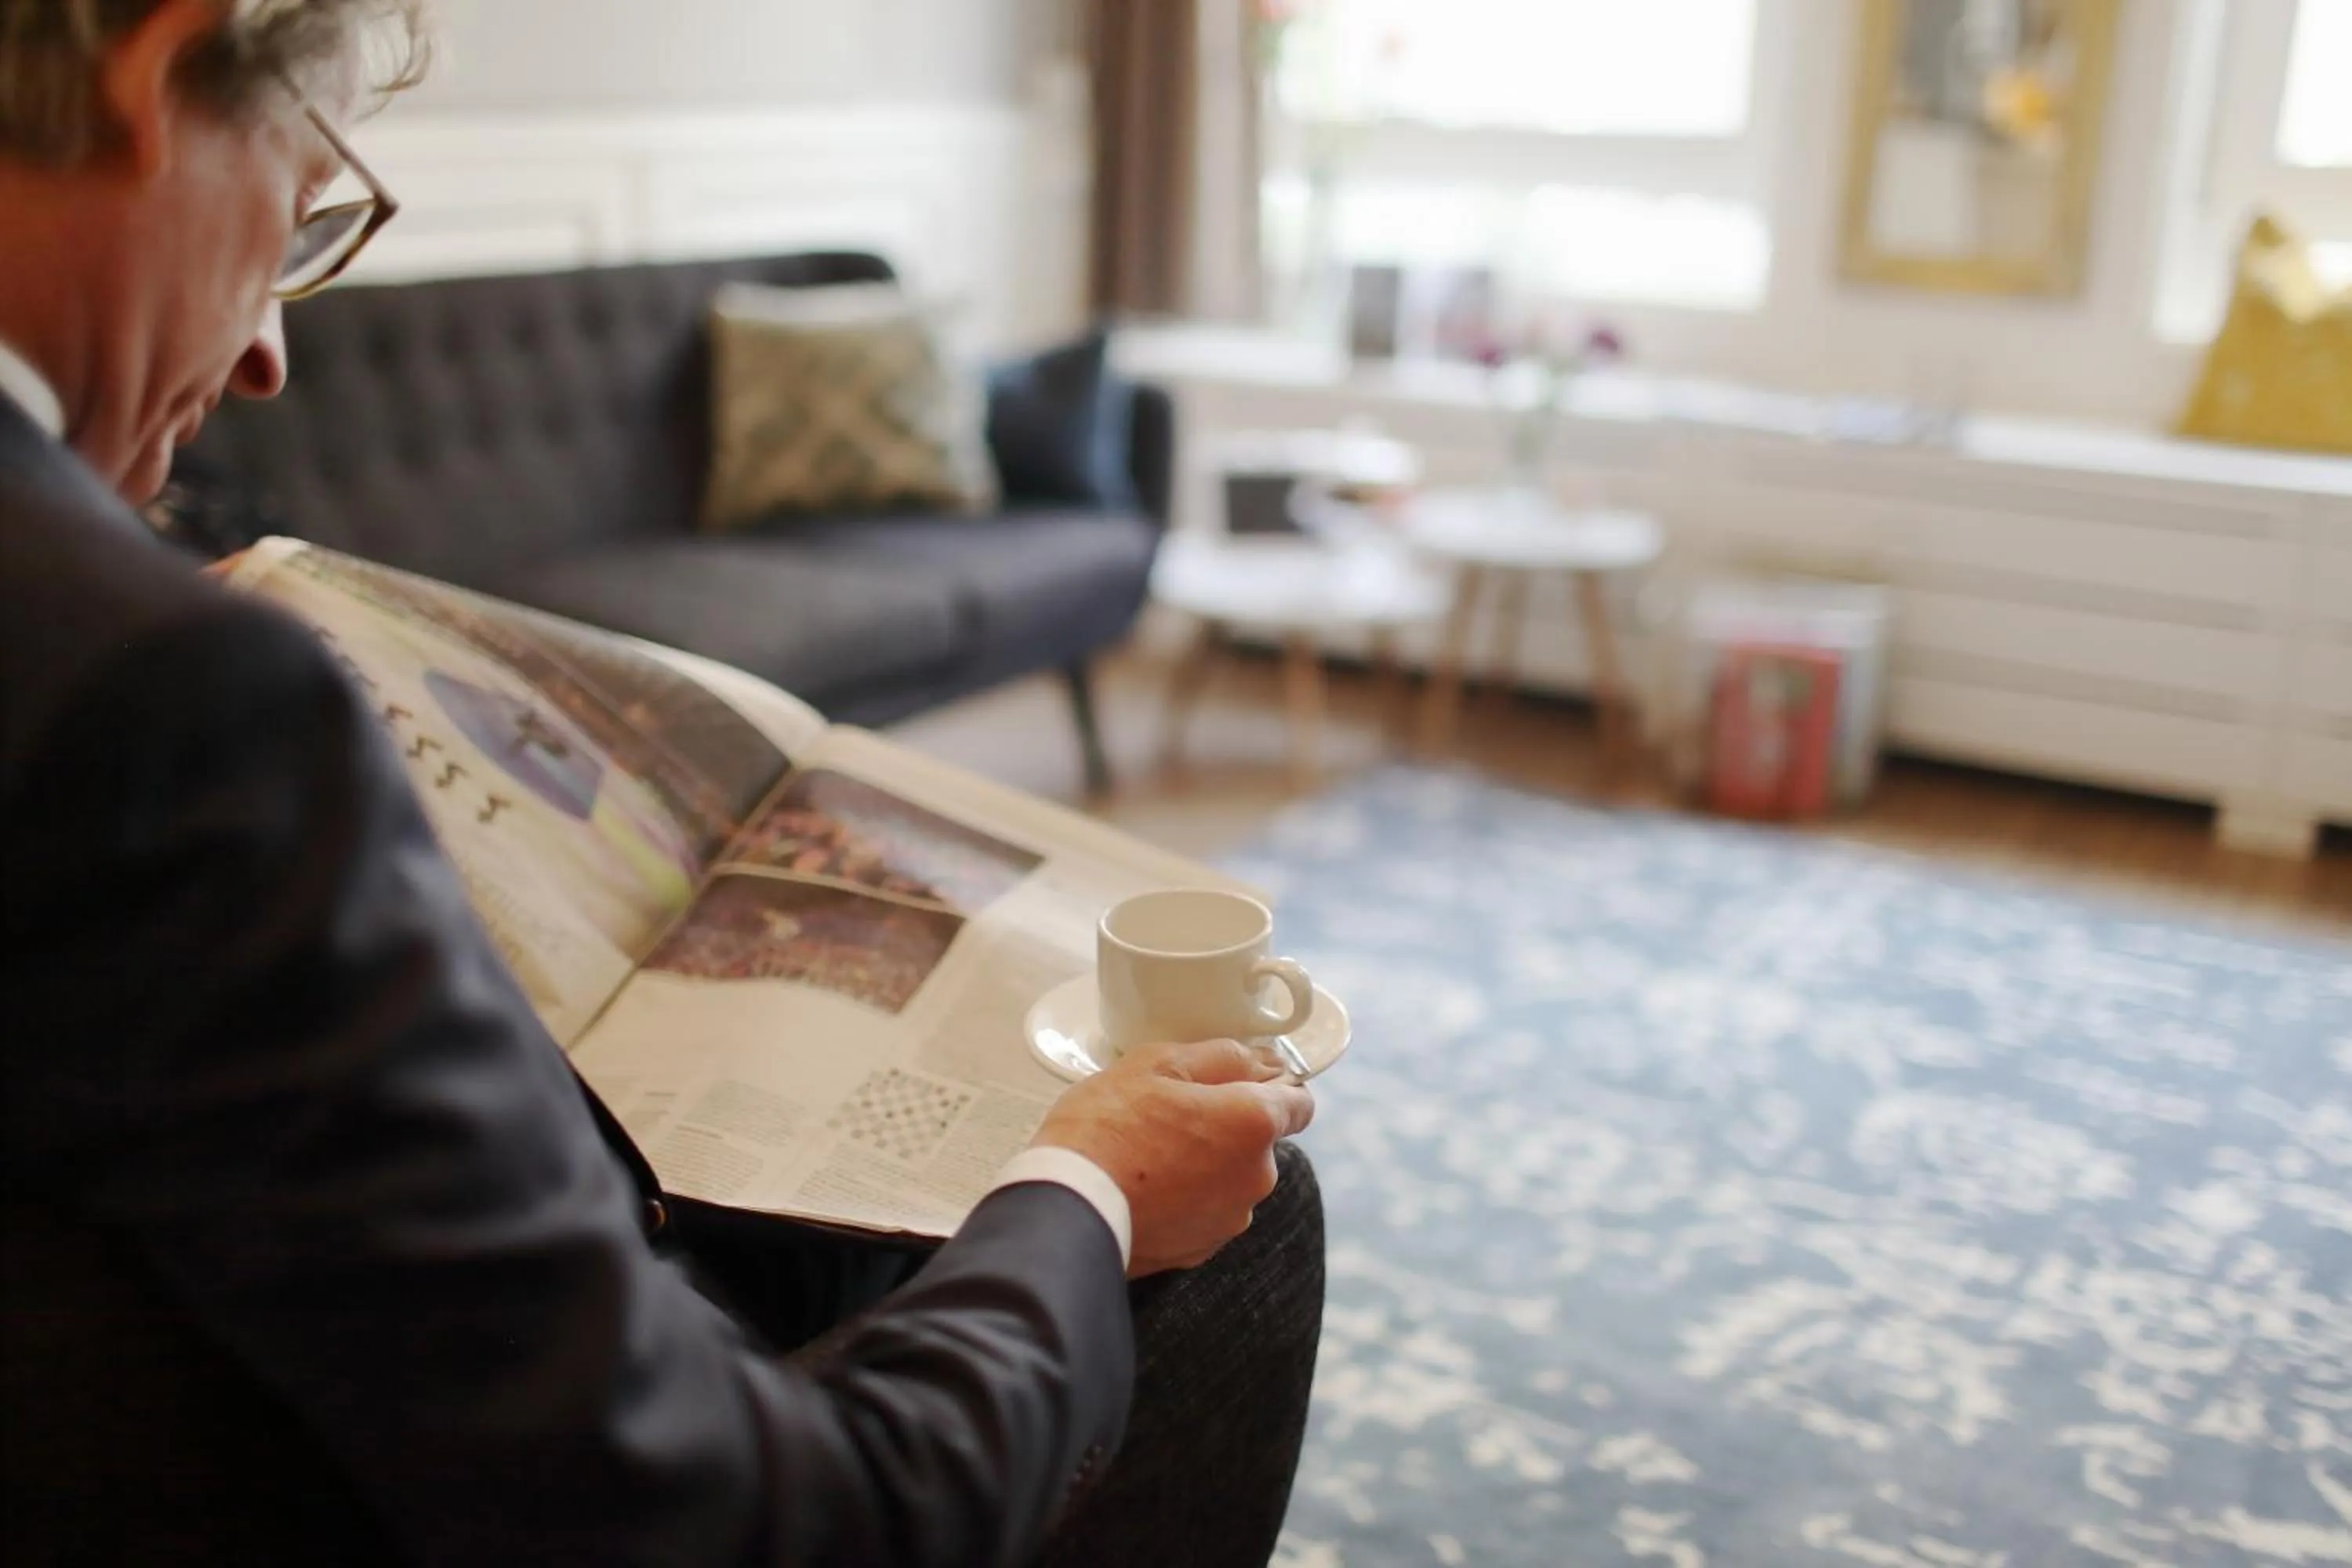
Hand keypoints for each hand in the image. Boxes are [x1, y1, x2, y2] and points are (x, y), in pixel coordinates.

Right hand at [1030, 1038, 1315, 1277]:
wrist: (1067, 1209)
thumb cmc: (1107, 1128)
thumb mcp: (1158, 1063)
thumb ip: (1223, 1056)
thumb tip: (1263, 1060)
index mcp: (1254, 1124)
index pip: (1299, 1101)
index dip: (1273, 1085)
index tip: (1240, 1081)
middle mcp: (1256, 1176)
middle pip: (1259, 1140)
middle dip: (1226, 1124)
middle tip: (1169, 1113)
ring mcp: (1231, 1218)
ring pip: (1230, 1177)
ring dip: (1205, 1163)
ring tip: (1148, 1153)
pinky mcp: (1202, 1249)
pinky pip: (1206, 1210)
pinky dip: (1186, 1197)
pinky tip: (1145, 1187)